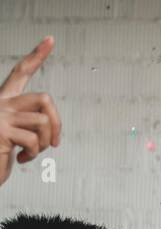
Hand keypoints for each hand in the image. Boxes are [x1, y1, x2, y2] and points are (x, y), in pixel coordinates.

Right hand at [0, 37, 60, 187]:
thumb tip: (52, 130)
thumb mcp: (18, 135)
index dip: (37, 55)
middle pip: (44, 99)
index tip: (51, 40)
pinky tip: (22, 159)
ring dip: (44, 143)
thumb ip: (31, 124)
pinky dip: (33, 153)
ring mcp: (0, 116)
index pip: (21, 71)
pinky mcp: (1, 131)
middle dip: (57, 123)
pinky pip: (32, 139)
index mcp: (6, 100)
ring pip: (42, 121)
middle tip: (54, 144)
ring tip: (32, 153)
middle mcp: (2, 103)